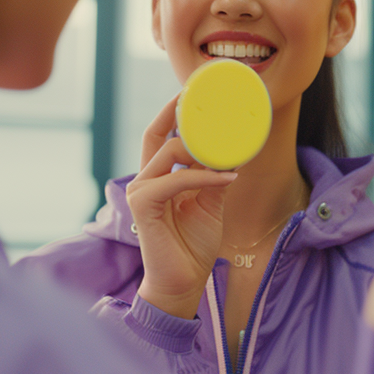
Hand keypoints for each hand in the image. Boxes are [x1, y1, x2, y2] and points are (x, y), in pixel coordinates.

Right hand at [128, 95, 237, 318]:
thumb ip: (214, 176)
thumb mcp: (211, 202)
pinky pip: (176, 179)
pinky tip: (227, 177)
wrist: (183, 282)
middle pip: (158, 134)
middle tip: (214, 105)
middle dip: (184, 116)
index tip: (192, 90)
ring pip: (170, 153)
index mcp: (159, 177)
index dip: (172, 111)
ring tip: (231, 151)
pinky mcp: (143, 205)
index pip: (160, 134)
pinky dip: (204, 176)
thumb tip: (233, 150)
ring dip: (204, 150)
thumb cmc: (192, 245)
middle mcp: (145, 179)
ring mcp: (141, 190)